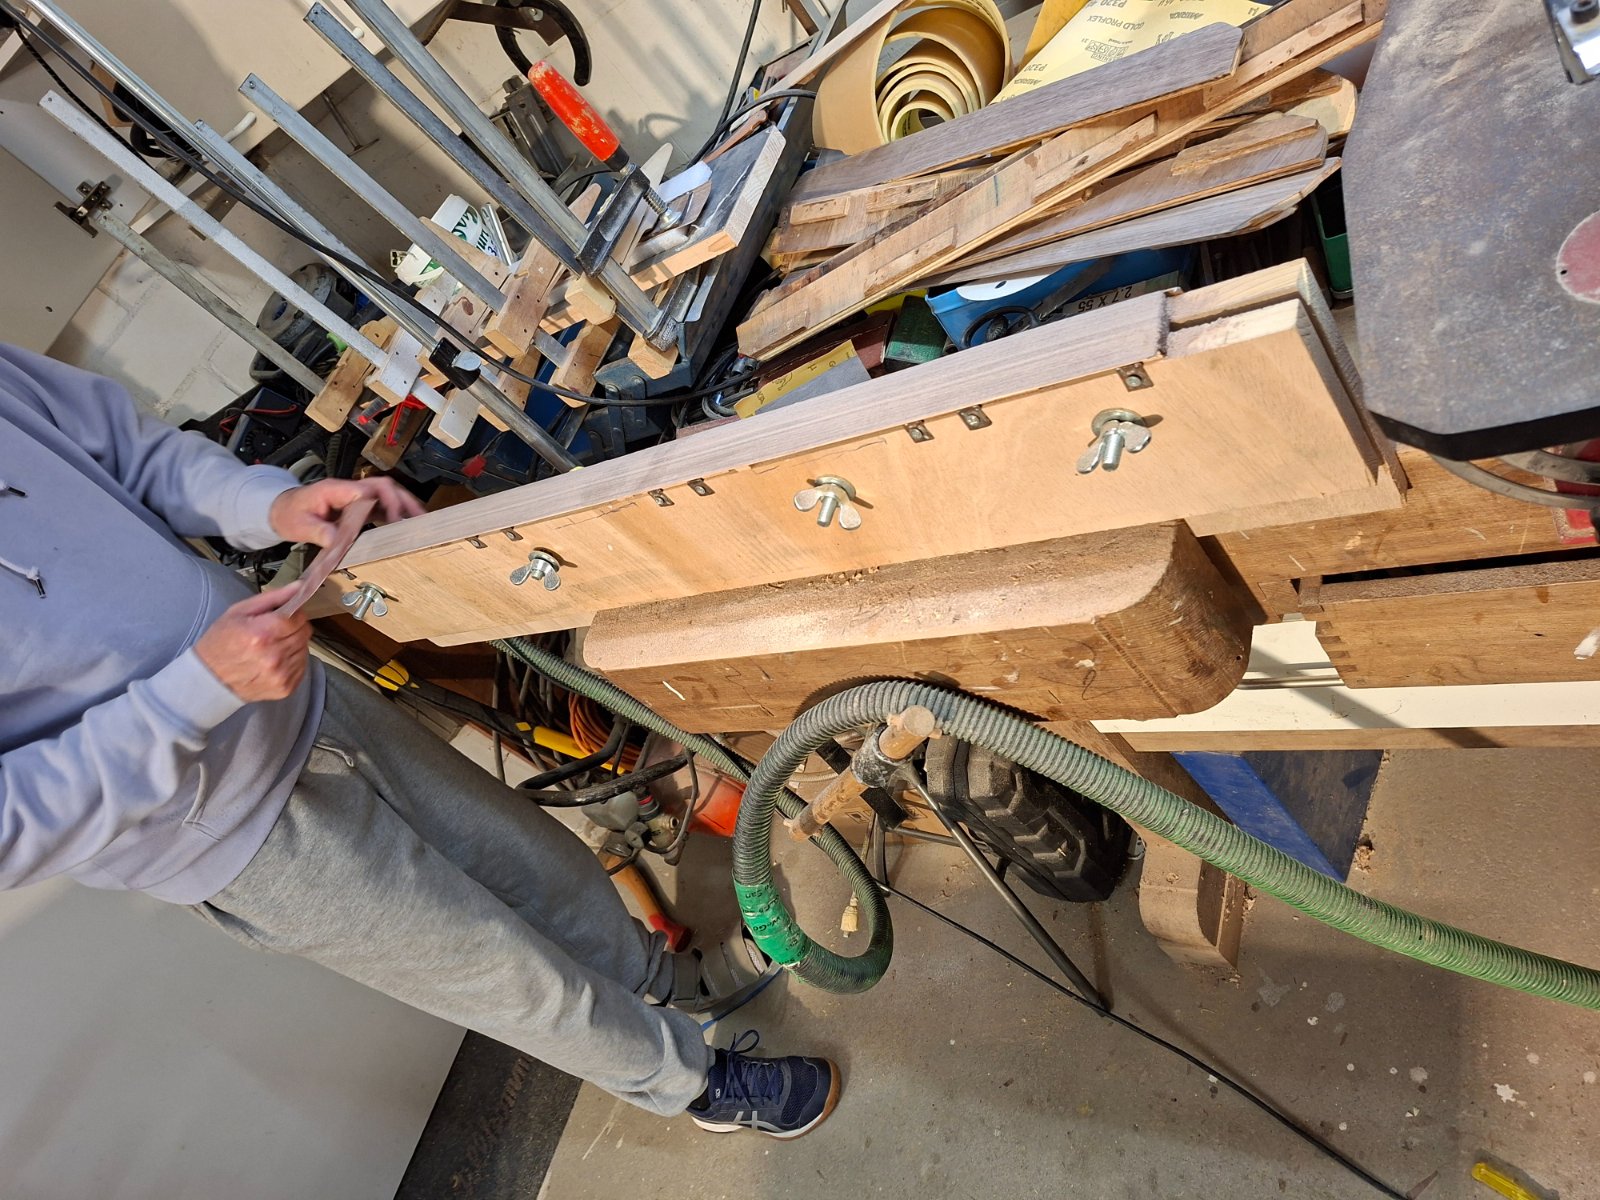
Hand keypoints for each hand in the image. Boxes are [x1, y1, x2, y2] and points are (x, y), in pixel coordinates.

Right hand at [194, 590, 311, 701]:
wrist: (209, 679)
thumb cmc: (221, 641)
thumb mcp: (239, 612)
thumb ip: (272, 598)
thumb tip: (299, 587)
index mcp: (261, 633)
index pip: (298, 617)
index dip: (293, 614)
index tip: (283, 615)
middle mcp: (274, 656)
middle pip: (304, 633)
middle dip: (293, 628)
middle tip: (274, 631)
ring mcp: (281, 674)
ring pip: (305, 649)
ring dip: (293, 645)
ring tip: (272, 647)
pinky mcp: (285, 688)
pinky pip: (302, 666)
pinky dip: (293, 661)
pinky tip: (274, 661)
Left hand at [268, 477, 424, 547]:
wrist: (280, 509)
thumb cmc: (289, 513)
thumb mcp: (299, 525)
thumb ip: (318, 532)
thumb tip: (338, 540)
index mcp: (336, 490)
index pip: (368, 489)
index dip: (386, 501)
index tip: (396, 520)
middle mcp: (349, 490)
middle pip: (384, 487)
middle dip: (403, 501)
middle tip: (419, 519)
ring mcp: (355, 497)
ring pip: (386, 495)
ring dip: (404, 506)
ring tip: (421, 522)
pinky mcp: (357, 507)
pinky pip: (381, 506)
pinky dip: (396, 514)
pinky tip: (406, 526)